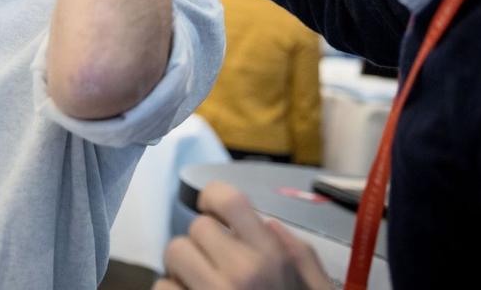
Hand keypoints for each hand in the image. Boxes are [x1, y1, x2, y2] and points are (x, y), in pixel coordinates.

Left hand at [155, 182, 331, 289]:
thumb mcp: (318, 288)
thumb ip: (297, 253)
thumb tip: (268, 225)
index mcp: (272, 258)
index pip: (228, 199)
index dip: (216, 200)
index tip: (216, 211)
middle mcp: (239, 273)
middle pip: (196, 228)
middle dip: (205, 244)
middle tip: (218, 264)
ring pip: (173, 254)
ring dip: (185, 269)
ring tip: (204, 287)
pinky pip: (162, 289)